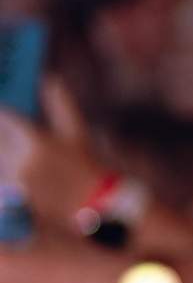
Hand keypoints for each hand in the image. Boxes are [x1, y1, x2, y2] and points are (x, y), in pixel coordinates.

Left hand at [0, 78, 106, 227]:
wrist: (94, 204)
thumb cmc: (86, 165)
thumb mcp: (76, 132)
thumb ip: (60, 104)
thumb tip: (50, 78)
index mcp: (36, 140)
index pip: (5, 118)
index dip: (2, 112)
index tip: (3, 109)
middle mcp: (20, 160)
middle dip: (1, 131)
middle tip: (11, 134)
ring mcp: (14, 180)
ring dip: (3, 150)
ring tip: (16, 152)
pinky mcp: (11, 197)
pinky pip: (0, 177)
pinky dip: (4, 169)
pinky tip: (12, 165)